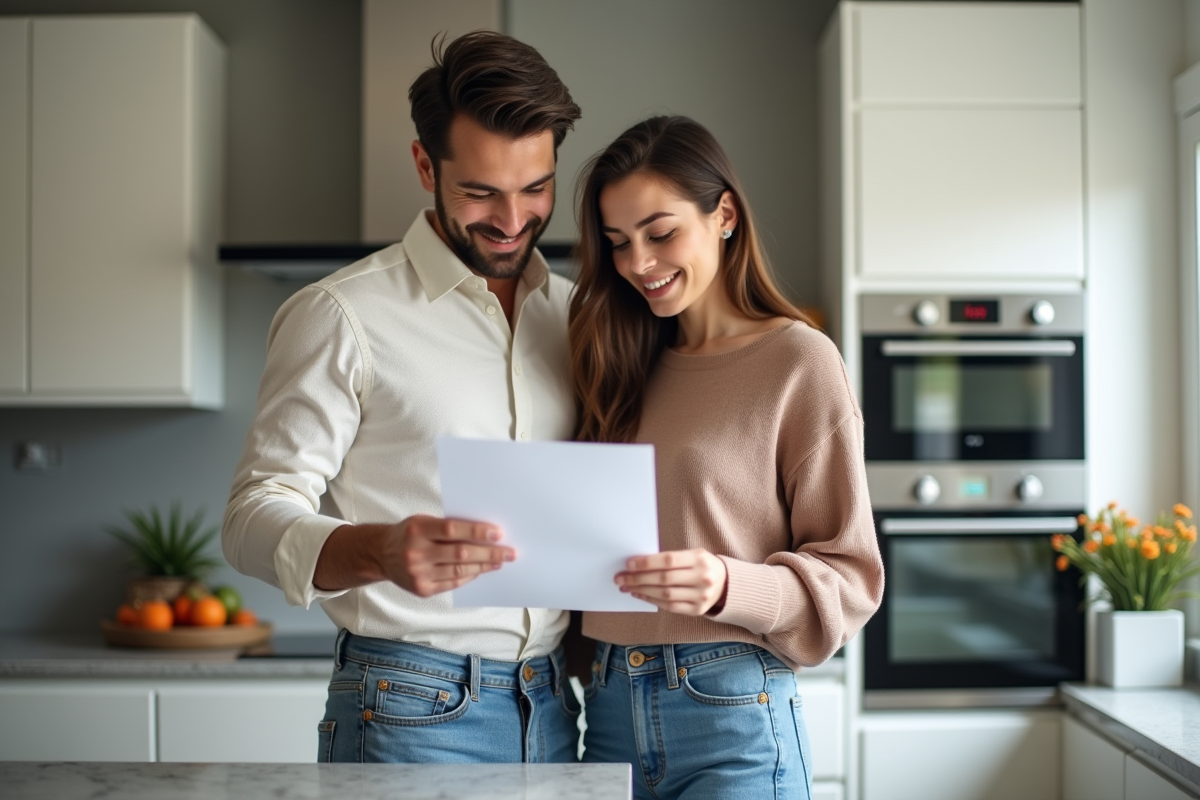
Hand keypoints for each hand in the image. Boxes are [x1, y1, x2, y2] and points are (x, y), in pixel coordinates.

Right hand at [377, 515, 514, 596]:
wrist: (381, 555)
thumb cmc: (409, 533)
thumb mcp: (423, 521)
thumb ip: (449, 526)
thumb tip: (484, 533)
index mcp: (417, 529)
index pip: (452, 529)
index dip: (477, 532)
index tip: (498, 534)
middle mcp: (416, 552)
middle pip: (460, 553)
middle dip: (489, 553)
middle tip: (509, 552)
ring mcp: (418, 574)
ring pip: (459, 571)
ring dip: (484, 566)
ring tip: (499, 561)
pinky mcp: (422, 589)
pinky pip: (453, 583)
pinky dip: (470, 576)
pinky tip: (482, 570)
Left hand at [615, 548, 727, 615]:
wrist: (727, 583)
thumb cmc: (702, 565)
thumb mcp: (692, 554)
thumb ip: (670, 559)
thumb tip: (638, 563)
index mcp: (700, 558)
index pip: (668, 560)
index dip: (646, 563)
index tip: (629, 564)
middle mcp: (702, 578)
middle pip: (664, 579)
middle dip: (638, 578)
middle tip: (620, 577)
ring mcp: (701, 596)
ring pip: (665, 595)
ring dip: (642, 591)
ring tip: (627, 586)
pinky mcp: (697, 610)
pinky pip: (670, 607)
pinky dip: (652, 600)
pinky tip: (640, 595)